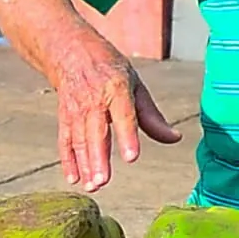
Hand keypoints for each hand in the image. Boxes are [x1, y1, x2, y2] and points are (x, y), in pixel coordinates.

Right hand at [43, 29, 179, 192]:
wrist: (70, 50)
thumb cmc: (108, 68)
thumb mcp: (134, 84)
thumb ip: (152, 116)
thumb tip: (174, 139)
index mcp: (116, 88)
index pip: (124, 115)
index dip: (127, 136)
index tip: (131, 157)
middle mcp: (94, 100)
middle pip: (96, 132)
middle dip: (99, 157)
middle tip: (103, 181)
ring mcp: (76, 109)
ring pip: (79, 140)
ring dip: (85, 164)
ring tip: (93, 186)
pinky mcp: (64, 117)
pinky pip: (65, 141)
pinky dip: (68, 160)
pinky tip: (74, 179)